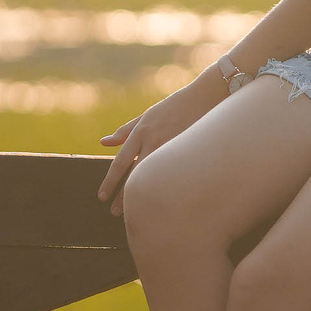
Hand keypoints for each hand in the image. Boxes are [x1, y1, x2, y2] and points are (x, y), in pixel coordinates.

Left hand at [96, 74, 222, 215]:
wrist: (207, 96)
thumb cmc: (175, 106)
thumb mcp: (147, 115)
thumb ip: (126, 130)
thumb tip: (104, 142)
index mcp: (141, 132)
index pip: (120, 162)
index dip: (110, 181)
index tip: (102, 197)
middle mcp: (153, 140)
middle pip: (134, 174)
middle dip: (124, 196)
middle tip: (114, 213)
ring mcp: (172, 147)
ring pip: (154, 177)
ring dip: (144, 196)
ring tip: (137, 214)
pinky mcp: (188, 151)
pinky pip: (174, 174)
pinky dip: (167, 189)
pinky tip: (165, 203)